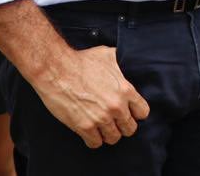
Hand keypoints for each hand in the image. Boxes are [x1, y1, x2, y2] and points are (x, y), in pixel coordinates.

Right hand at [35, 45, 149, 148]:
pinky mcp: (84, 127)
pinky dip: (93, 139)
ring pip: (114, 138)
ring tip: (102, 127)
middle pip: (130, 129)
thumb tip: (127, 62)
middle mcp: (116, 106)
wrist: (56, 70)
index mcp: (125, 90)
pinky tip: (90, 131)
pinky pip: (95, 143)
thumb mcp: (108, 56)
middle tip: (114, 121)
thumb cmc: (81, 61)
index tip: (128, 112)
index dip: (136, 113)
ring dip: (108, 133)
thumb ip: (121, 64)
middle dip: (122, 125)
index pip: (143, 112)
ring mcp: (100, 118)